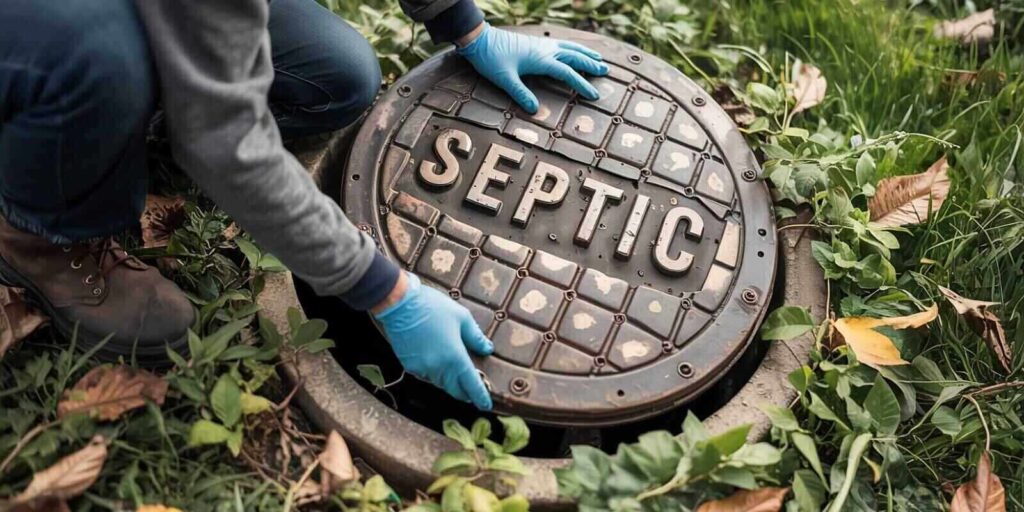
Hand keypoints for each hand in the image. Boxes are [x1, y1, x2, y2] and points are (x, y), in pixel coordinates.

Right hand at [373, 272, 493, 409]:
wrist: (400, 305)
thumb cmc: (433, 307)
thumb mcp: (461, 317)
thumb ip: (475, 337)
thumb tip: (487, 349)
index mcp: (455, 357)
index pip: (471, 384)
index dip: (480, 397)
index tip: (486, 406)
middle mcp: (439, 368)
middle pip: (455, 389)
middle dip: (465, 393)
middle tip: (473, 393)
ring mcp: (423, 368)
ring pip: (441, 384)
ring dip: (450, 383)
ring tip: (457, 377)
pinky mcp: (410, 366)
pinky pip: (427, 376)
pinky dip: (435, 375)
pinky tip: (438, 365)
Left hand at [457, 23, 608, 113]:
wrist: (480, 39)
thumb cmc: (491, 58)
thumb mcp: (504, 79)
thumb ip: (520, 94)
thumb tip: (535, 110)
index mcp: (541, 59)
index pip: (567, 73)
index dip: (582, 84)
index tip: (594, 94)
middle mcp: (545, 49)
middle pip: (574, 56)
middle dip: (591, 65)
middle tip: (606, 71)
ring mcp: (541, 44)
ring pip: (570, 47)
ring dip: (585, 52)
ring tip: (598, 57)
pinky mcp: (536, 42)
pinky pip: (561, 44)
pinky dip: (573, 47)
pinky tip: (574, 49)